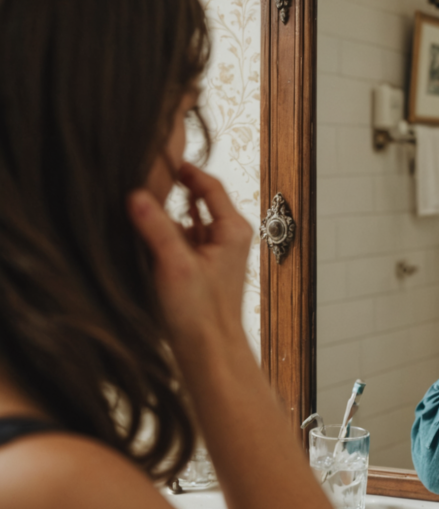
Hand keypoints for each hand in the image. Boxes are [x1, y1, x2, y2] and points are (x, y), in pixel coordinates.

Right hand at [127, 163, 252, 356]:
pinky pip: (179, 239)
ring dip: (165, 212)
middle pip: (198, 199)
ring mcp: (214, 252)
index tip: (159, 155)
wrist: (208, 352)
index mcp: (233, 230)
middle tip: (141, 174)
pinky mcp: (199, 267)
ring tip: (136, 200)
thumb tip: (136, 194)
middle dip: (171, 189)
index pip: (209, 185)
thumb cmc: (201, 314)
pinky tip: (141, 232)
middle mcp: (227, 237)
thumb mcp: (175, 265)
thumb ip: (156, 228)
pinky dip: (163, 233)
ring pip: (186, 220)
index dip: (184, 169)